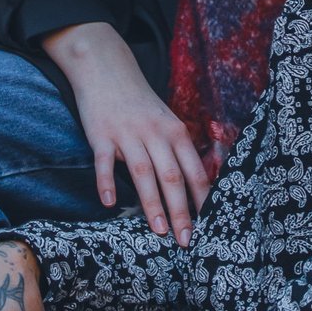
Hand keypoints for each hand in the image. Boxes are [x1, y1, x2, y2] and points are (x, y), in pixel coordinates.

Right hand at [42, 21, 209, 245]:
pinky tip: (109, 203)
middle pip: (172, 177)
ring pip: (143, 173)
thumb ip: (178, 151)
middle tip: (186, 240)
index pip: (194, 171)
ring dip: (152, 204)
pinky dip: (106, 182)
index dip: (202, 200)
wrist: (107, 70)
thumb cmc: (140, 104)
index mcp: (175, 132)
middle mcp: (155, 134)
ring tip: (159, 231)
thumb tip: (195, 188)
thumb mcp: (166, 122)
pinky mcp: (101, 135)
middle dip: (181, 211)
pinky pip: (104, 162)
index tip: (210, 226)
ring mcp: (127, 134)